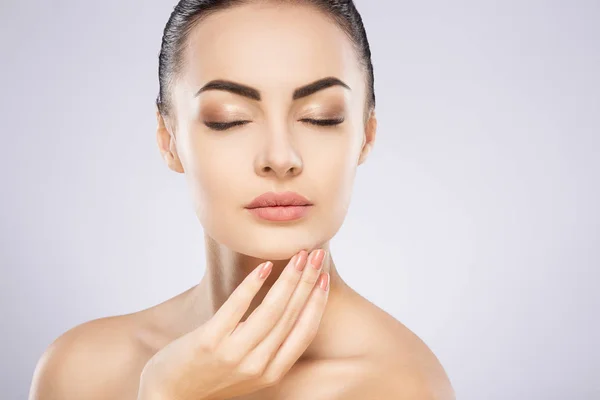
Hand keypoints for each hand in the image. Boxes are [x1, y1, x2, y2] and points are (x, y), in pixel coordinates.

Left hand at [137, 249, 329, 399]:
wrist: (168, 396)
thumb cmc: (210, 377)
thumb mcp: (248, 369)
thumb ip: (268, 346)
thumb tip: (286, 308)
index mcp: (271, 372)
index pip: (303, 332)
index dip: (317, 303)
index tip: (325, 277)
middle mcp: (257, 366)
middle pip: (290, 316)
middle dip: (307, 282)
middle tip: (316, 255)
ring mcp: (233, 354)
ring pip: (271, 311)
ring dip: (288, 279)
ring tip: (298, 256)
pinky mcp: (209, 342)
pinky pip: (236, 307)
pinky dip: (252, 285)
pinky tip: (264, 267)